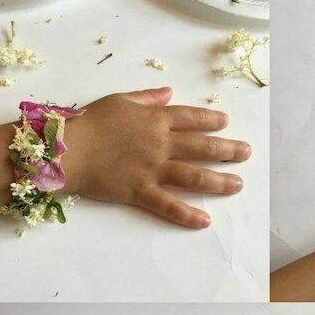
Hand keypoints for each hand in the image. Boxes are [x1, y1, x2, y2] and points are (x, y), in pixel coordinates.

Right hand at [65, 87, 250, 229]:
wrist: (68, 149)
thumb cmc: (90, 123)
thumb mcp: (119, 100)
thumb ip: (146, 97)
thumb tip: (168, 93)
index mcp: (154, 118)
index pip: (191, 117)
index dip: (211, 119)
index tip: (226, 122)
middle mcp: (160, 143)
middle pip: (202, 146)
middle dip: (227, 150)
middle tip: (246, 154)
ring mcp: (153, 169)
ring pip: (194, 176)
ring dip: (219, 181)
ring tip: (238, 185)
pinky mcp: (141, 192)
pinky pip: (169, 205)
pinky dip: (188, 215)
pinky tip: (205, 221)